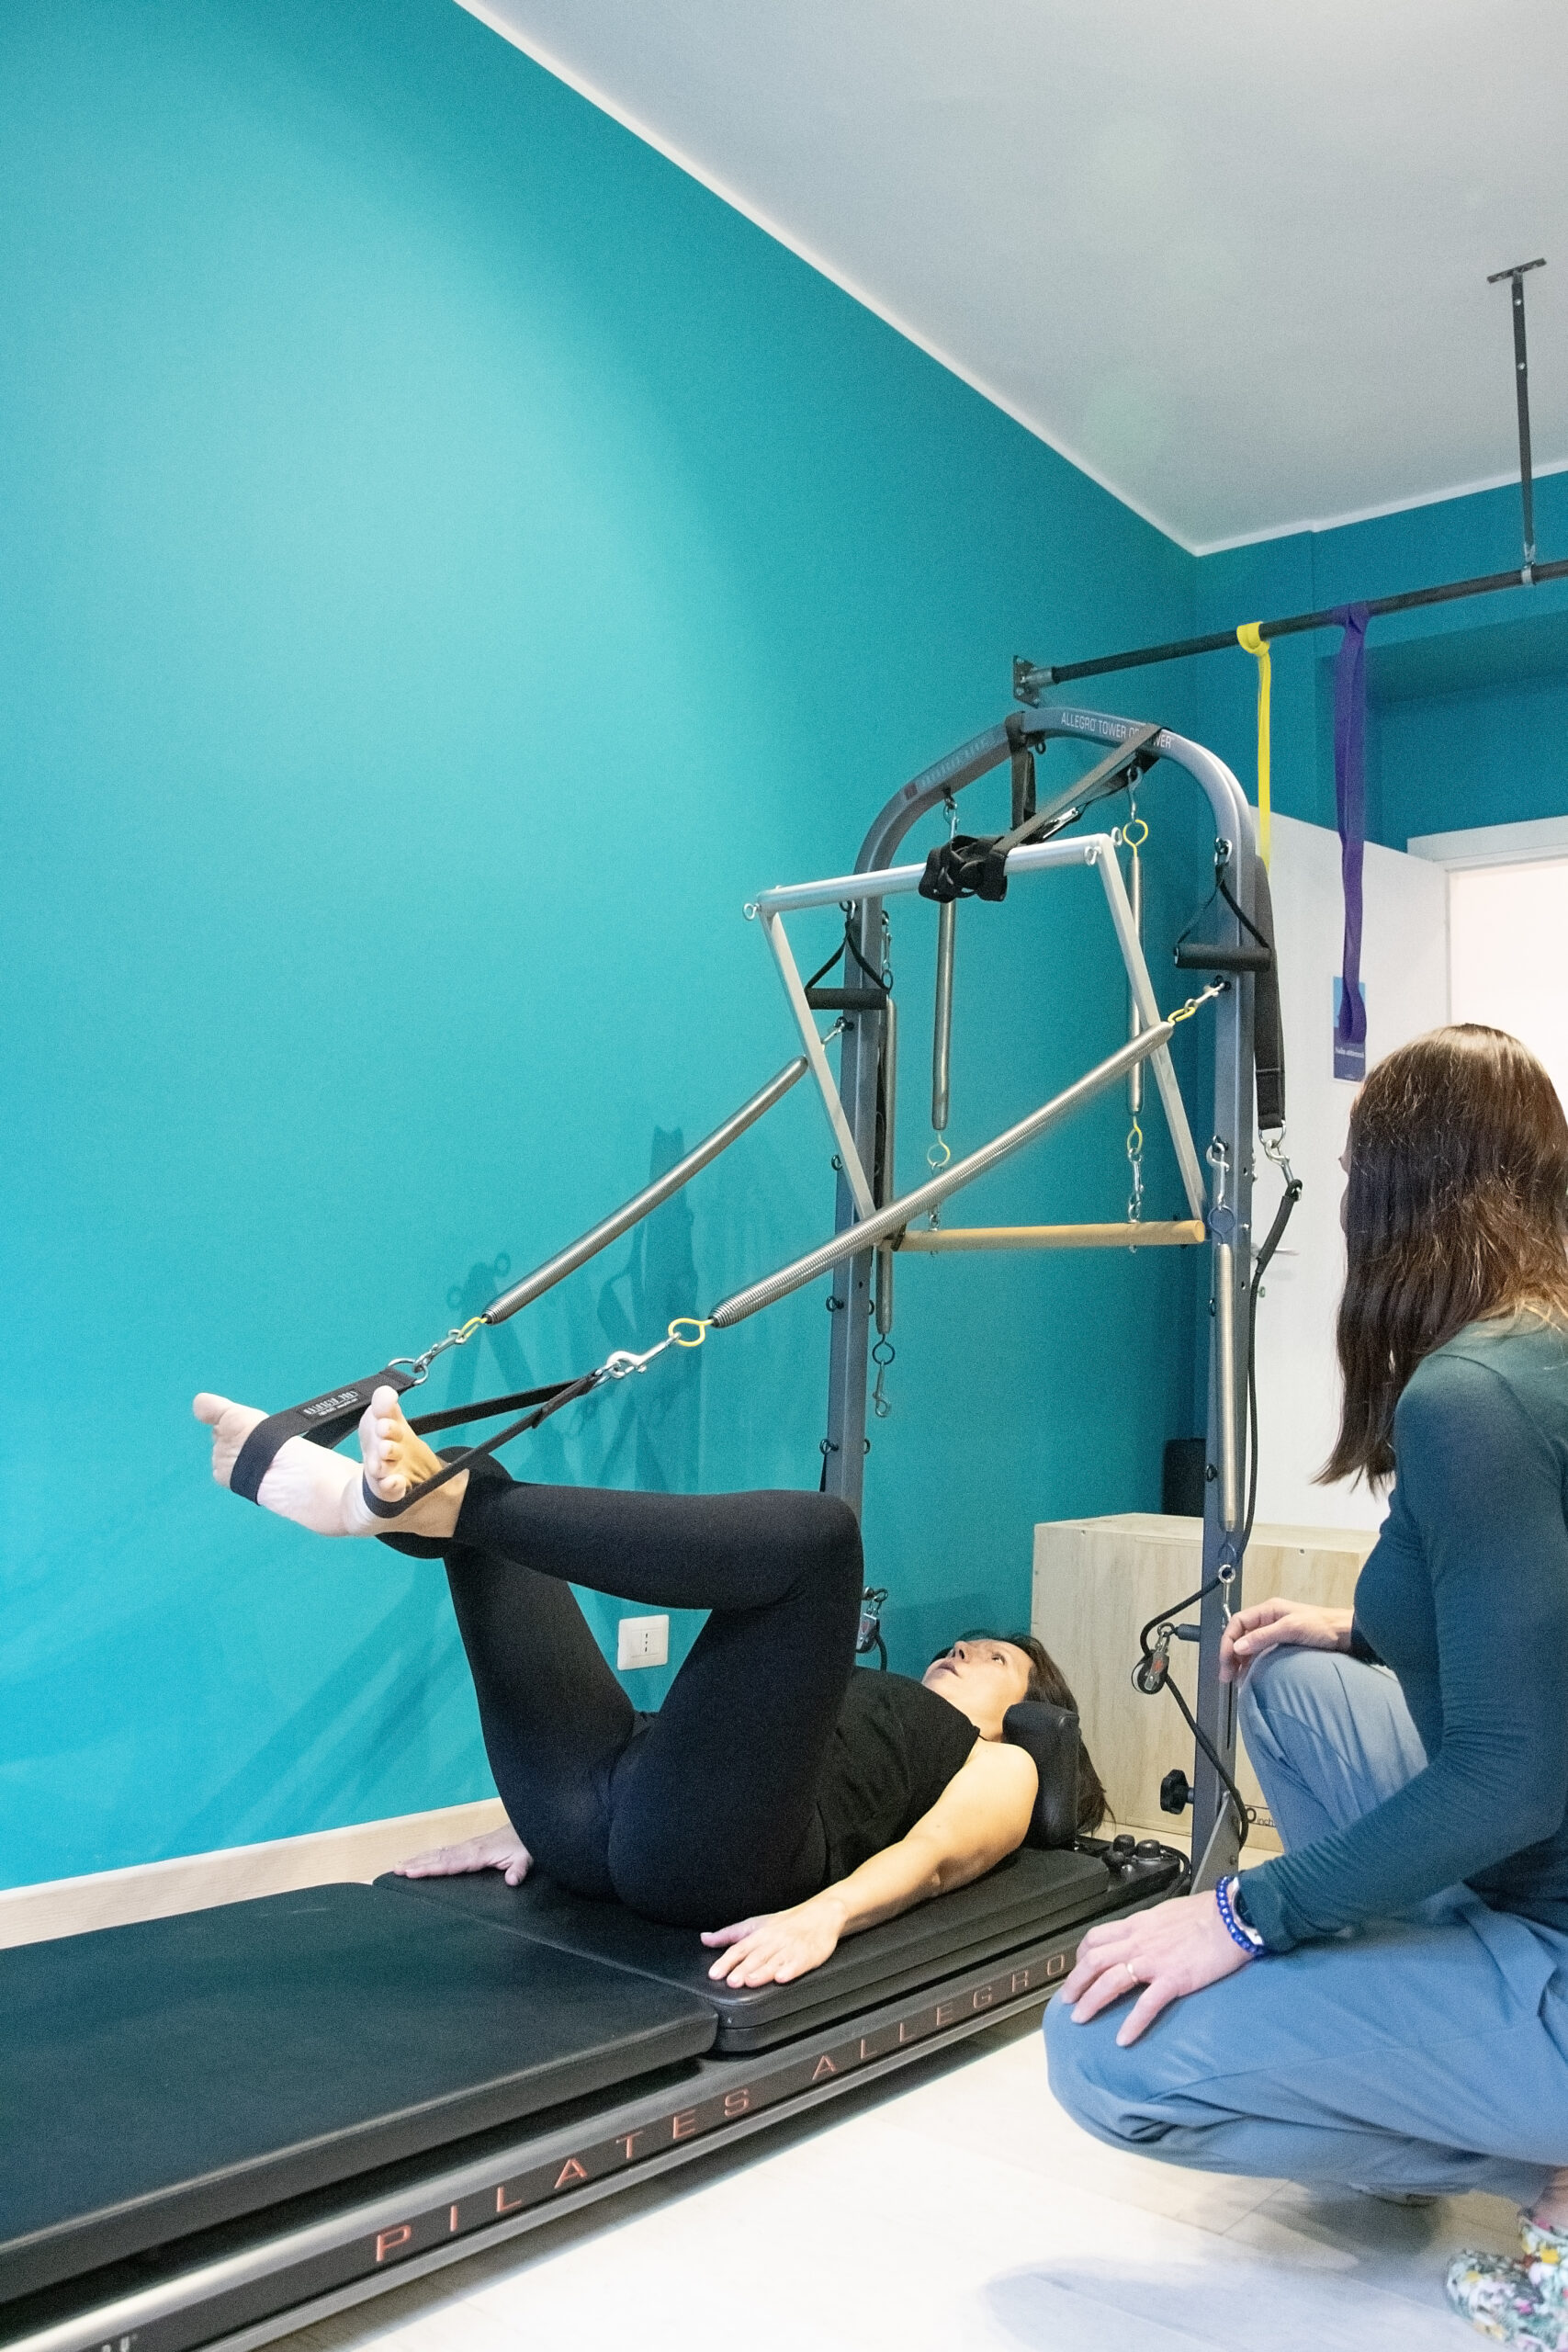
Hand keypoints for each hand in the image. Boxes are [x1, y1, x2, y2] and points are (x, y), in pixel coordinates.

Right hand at [392, 1825, 532, 1885]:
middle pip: (438, 1858)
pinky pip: (445, 1852)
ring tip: (399, 1866)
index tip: (412, 1872)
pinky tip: (421, 1860)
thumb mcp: (526, 1857)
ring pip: (439, 1853)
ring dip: (419, 1859)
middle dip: (417, 1864)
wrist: (528, 1825)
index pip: (450, 1863)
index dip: (430, 1868)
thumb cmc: (526, 1844)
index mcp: (479, 1854)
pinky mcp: (469, 1847)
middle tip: (395, 1870)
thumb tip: (512, 1880)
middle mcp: (469, 1849)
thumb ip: (519, 1869)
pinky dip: (429, 1856)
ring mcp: (468, 1847)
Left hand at [701, 1895, 844, 1985]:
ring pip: (774, 1961)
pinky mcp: (808, 1955)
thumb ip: (728, 1935)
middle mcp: (773, 1941)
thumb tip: (704, 1938)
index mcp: (758, 1934)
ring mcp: (790, 1948)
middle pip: (756, 1956)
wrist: (820, 1914)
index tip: (714, 1973)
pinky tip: (782, 1977)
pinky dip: (790, 1970)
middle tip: (731, 1981)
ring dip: (762, 1972)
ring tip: (751, 1981)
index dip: (726, 1961)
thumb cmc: (784, 1923)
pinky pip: (798, 1964)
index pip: (739, 1948)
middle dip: (743, 1969)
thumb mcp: (754, 1925)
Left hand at [1058, 1890, 1254, 2044]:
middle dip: (1076, 1982)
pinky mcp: (1174, 1979)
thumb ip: (1151, 1927)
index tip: (1078, 1970)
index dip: (1081, 1956)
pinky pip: (1146, 2005)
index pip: (1096, 1938)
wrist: (1232, 1916)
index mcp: (1137, 1925)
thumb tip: (1144, 1936)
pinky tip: (1123, 2039)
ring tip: (1080, 2019)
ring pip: (1111, 1981)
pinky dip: (1132, 2024)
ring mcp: (1154, 1961)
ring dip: (1091, 2001)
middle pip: (1094, 1961)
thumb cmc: (1207, 1912)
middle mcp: (1139, 1942)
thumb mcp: (1167, 1912)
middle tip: (1066, 2000)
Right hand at [1219, 1597, 1353, 1683]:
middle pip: (1241, 1636)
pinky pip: (1261, 1654)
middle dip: (1230, 1655)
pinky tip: (1250, 1676)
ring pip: (1250, 1647)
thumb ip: (1263, 1636)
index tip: (1226, 1662)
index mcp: (1268, 1610)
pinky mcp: (1284, 1646)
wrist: (1348, 1635)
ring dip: (1240, 1662)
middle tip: (1227, 1676)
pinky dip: (1252, 1665)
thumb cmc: (1322, 1627)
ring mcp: (1276, 1633)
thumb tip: (1237, 1647)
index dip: (1228, 1642)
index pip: (1237, 1623)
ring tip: (1236, 1679)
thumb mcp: (1290, 1629)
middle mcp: (1269, 1620)